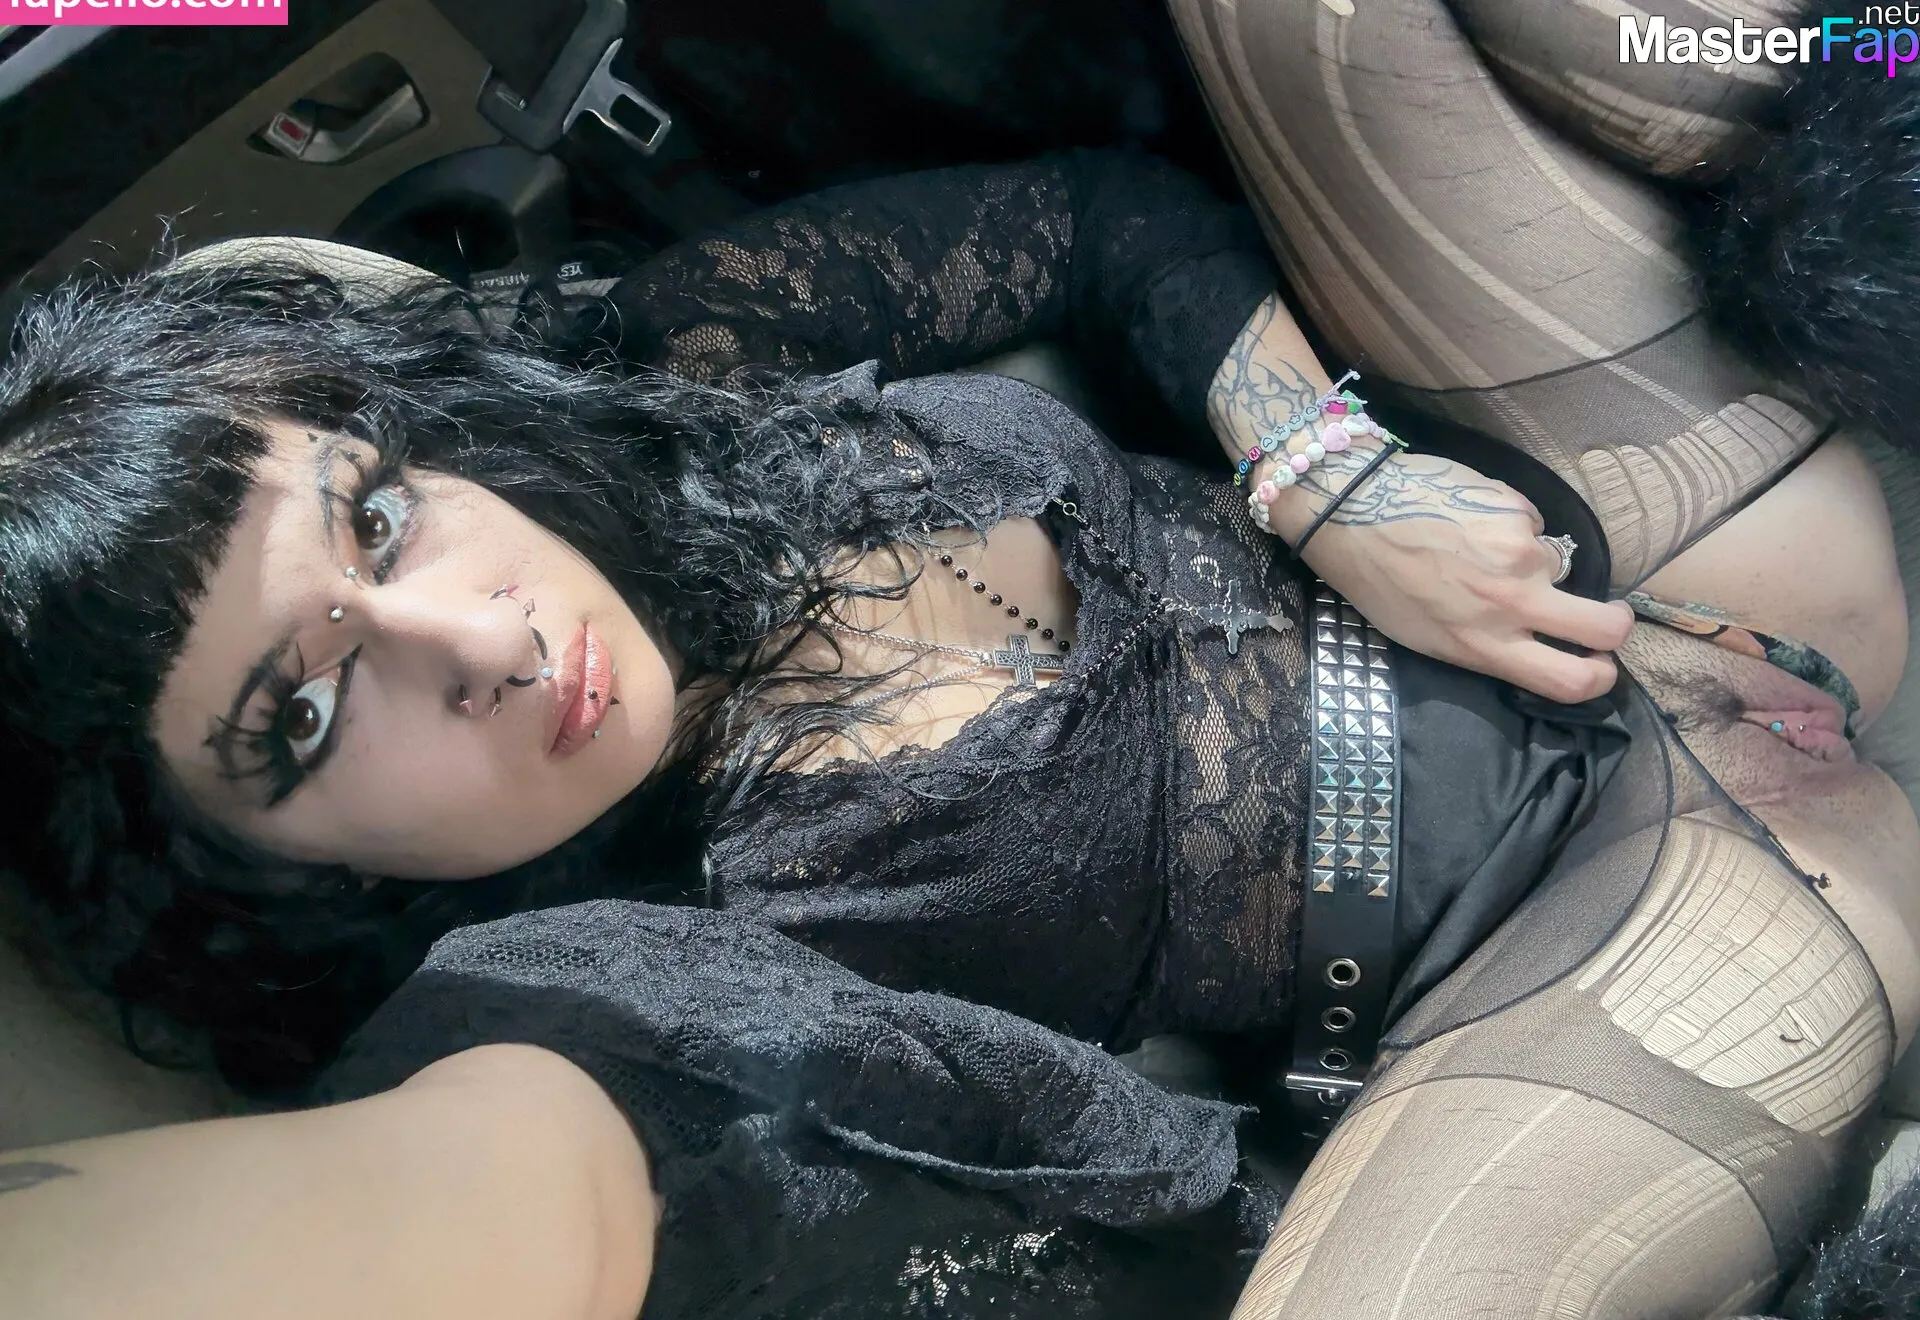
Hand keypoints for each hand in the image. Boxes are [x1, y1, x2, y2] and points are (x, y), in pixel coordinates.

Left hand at [1274, 446, 1634, 702]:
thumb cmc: (1377, 582)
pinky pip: (1531, 522)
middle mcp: (1511, 604)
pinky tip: (1468, 519)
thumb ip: (1484, 644)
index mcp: (1484, 646)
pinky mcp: (1514, 508)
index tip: (1598, 664)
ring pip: (1561, 564)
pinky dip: (1511, 524)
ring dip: (1536, 562)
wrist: (1349, 510)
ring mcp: (1518, 554)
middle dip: (1615, 625)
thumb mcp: (1425, 637)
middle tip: (1604, 617)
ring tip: (1482, 550)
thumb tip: (1531, 639)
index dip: (1599, 678)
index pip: (1571, 682)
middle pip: (1607, 626)